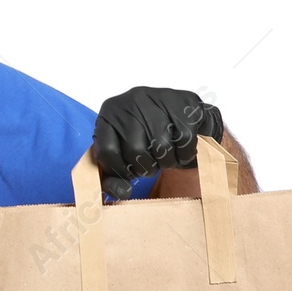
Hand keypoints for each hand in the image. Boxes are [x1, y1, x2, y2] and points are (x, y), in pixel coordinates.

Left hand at [93, 86, 221, 199]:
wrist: (183, 116)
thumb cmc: (148, 138)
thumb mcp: (124, 155)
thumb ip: (114, 177)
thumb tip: (121, 193)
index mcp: (109, 114)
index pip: (106, 151)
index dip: (119, 170)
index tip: (130, 172)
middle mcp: (130, 101)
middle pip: (135, 151)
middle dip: (147, 167)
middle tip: (153, 163)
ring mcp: (158, 98)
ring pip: (162, 146)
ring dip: (167, 162)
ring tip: (167, 156)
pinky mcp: (185, 102)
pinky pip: (185, 140)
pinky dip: (185, 153)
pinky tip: (181, 149)